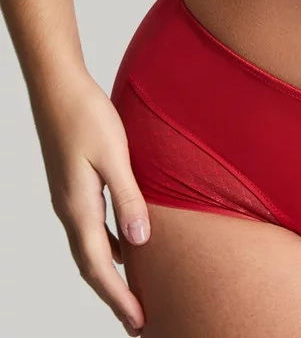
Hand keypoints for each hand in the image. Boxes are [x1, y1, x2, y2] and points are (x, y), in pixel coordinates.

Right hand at [32, 69, 150, 335]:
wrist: (59, 87)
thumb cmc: (87, 115)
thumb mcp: (114, 155)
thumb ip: (128, 198)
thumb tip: (140, 243)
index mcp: (78, 207)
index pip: (98, 267)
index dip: (119, 297)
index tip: (138, 322)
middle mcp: (70, 209)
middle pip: (92, 266)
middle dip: (114, 295)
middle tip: (138, 321)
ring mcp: (70, 198)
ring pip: (91, 247)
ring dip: (111, 273)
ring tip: (134, 291)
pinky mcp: (75, 184)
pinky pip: (92, 227)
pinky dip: (108, 245)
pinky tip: (126, 244)